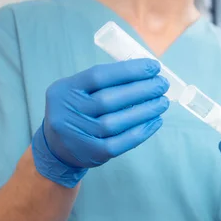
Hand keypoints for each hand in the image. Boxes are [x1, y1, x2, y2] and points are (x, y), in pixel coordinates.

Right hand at [32, 59, 169, 187]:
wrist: (58, 146)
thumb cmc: (79, 110)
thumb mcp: (80, 90)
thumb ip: (107, 81)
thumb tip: (145, 72)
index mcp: (66, 89)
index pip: (98, 76)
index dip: (129, 70)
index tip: (153, 67)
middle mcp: (68, 111)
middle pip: (109, 99)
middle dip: (141, 90)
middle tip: (162, 85)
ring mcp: (79, 135)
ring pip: (116, 122)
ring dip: (145, 111)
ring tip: (162, 102)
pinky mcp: (93, 153)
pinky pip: (122, 142)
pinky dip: (142, 131)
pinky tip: (156, 121)